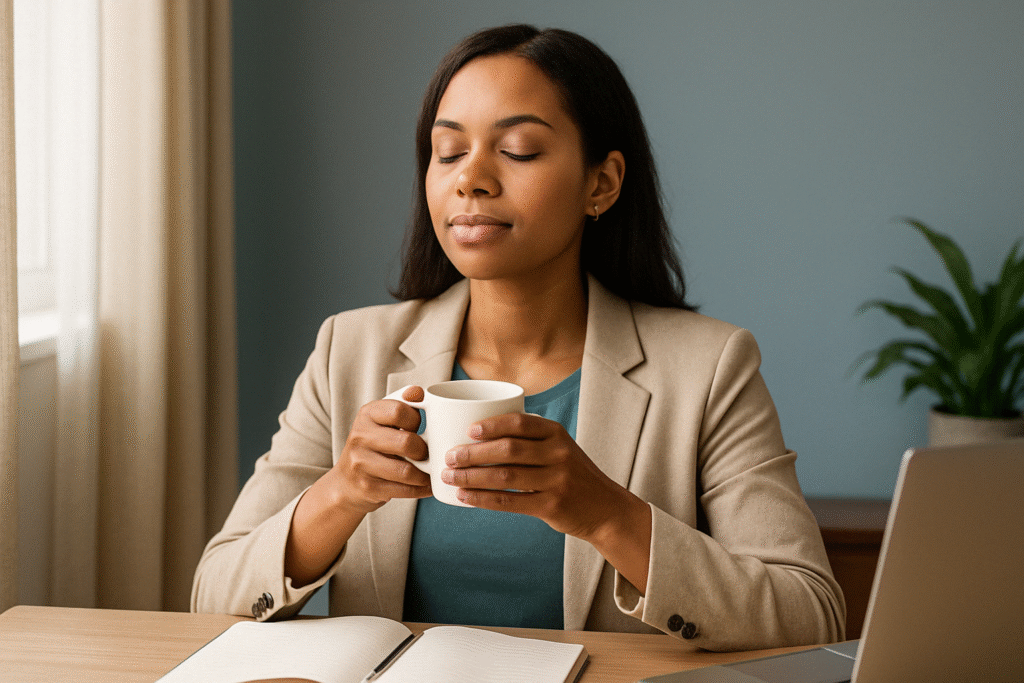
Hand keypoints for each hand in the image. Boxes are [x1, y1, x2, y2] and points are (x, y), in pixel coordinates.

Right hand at [329, 385, 432, 514]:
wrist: (346, 482)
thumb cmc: (374, 446)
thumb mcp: (383, 421)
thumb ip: (403, 405)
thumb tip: (419, 392)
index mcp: (367, 414)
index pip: (399, 410)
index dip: (417, 420)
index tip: (419, 428)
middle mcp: (360, 436)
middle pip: (406, 442)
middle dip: (424, 451)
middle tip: (427, 454)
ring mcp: (361, 463)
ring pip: (406, 471)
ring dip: (425, 474)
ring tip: (431, 473)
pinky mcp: (367, 487)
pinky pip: (403, 490)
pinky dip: (421, 490)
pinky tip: (426, 486)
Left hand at [441, 413, 630, 539]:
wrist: (605, 508)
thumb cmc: (572, 474)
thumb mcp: (560, 447)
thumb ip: (530, 438)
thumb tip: (480, 431)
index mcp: (556, 434)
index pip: (520, 423)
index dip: (491, 425)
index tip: (467, 431)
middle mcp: (558, 454)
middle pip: (508, 449)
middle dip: (473, 453)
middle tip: (449, 456)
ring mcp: (556, 480)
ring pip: (505, 476)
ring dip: (472, 476)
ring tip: (450, 477)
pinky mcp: (551, 505)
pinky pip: (510, 501)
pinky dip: (483, 499)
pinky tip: (465, 498)